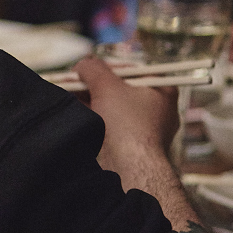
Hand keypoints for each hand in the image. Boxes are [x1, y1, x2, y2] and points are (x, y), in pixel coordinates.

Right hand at [75, 57, 178, 179]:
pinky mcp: (132, 146)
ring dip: (92, 101)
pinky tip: (78, 114)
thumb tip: (82, 65)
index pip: (130, 69)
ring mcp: (145, 129)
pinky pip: (112, 125)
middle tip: (74, 82)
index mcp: (162, 90)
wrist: (129, 167)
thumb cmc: (126, 123)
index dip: (105, 67)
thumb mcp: (106, 85)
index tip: (85, 68)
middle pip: (120, 88)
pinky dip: (95, 118)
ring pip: (114, 107)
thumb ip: (92, 68)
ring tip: (70, 97)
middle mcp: (157, 109)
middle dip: (94, 85)